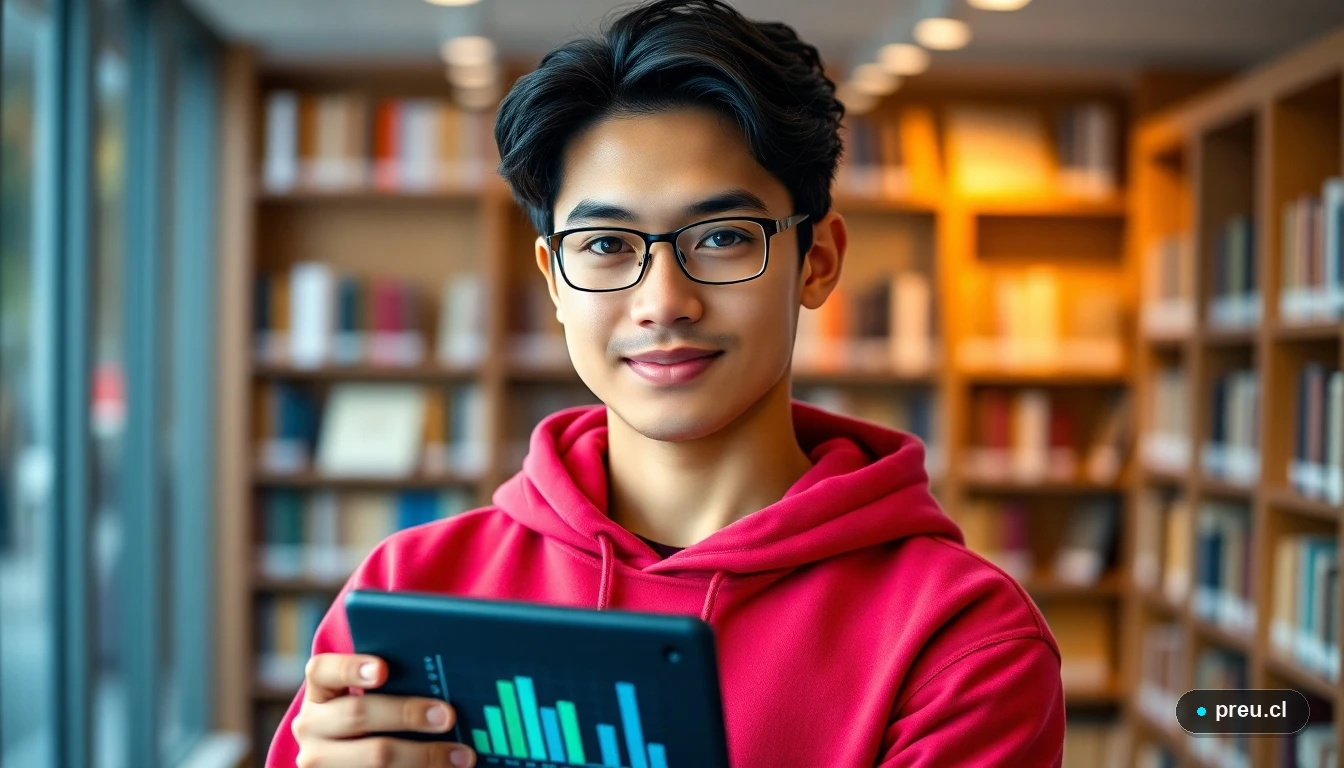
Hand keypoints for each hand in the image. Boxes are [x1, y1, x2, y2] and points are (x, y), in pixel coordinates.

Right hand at [291, 653, 475, 766]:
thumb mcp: (370, 698)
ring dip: (424, 755)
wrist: (347, 761)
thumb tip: (447, 676)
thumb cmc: (373, 717)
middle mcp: (311, 726)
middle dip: (407, 714)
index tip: (384, 669)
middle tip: (448, 715)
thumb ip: (394, 685)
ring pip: (375, 756)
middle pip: (357, 714)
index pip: (322, 670)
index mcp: (320, 692)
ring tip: (461, 755)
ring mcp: (318, 761)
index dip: (352, 668)